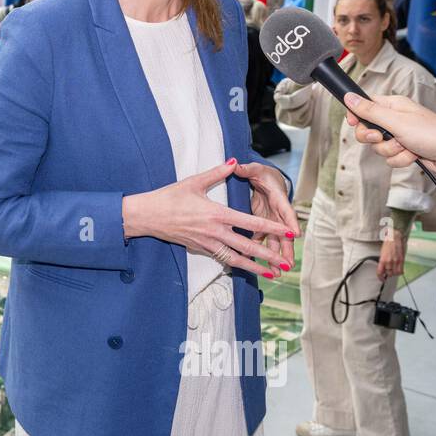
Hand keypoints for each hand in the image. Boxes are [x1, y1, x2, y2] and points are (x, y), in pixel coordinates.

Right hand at [121, 159, 293, 278]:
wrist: (148, 216)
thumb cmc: (170, 197)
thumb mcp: (194, 182)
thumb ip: (218, 172)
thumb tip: (234, 161)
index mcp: (217, 214)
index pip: (251, 224)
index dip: (272, 229)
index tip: (287, 232)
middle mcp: (215, 232)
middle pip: (248, 247)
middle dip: (269, 256)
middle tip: (286, 264)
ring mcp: (207, 243)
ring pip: (237, 259)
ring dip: (255, 267)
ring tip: (272, 274)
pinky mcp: (200, 248)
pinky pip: (223, 258)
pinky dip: (237, 264)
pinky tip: (248, 268)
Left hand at [234, 161, 299, 270]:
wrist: (265, 179)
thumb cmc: (262, 174)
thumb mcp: (255, 169)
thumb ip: (246, 169)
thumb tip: (235, 165)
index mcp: (278, 198)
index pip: (286, 210)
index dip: (291, 222)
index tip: (296, 234)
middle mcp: (277, 212)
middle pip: (284, 233)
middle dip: (287, 249)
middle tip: (289, 264)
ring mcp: (270, 220)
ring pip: (275, 241)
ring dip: (276, 256)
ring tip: (278, 272)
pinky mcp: (262, 225)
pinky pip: (262, 240)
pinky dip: (261, 252)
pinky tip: (260, 266)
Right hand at [343, 92, 435, 174]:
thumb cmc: (432, 133)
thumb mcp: (396, 121)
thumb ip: (370, 111)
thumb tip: (348, 97)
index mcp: (393, 106)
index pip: (365, 106)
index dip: (357, 116)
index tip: (354, 124)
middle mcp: (395, 120)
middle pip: (367, 130)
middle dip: (374, 139)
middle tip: (382, 137)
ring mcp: (400, 136)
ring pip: (379, 147)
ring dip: (391, 151)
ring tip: (407, 146)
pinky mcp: (406, 151)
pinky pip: (391, 158)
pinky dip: (401, 159)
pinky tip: (414, 155)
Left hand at [378, 229, 404, 280]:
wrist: (394, 237)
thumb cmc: (388, 244)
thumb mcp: (382, 253)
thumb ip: (383, 261)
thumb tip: (384, 268)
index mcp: (382, 259)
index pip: (380, 272)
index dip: (380, 277)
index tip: (381, 278)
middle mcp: (389, 261)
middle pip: (389, 273)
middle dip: (388, 274)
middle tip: (388, 272)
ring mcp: (396, 261)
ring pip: (395, 273)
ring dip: (394, 273)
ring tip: (393, 270)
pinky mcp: (401, 260)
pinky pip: (401, 270)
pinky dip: (399, 272)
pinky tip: (398, 270)